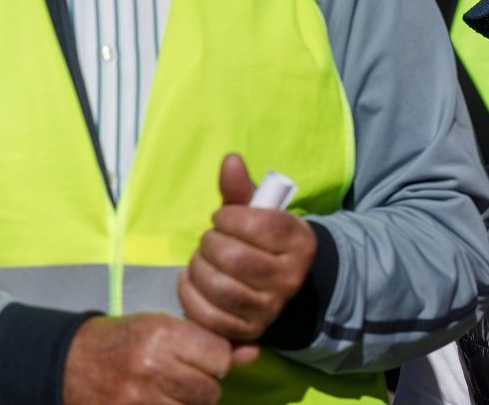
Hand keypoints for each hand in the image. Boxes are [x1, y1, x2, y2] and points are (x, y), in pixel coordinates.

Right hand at [62, 313, 256, 404]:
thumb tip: (253, 354)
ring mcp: (137, 399)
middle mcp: (151, 368)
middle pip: (210, 391)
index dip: (216, 359)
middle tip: (185, 378)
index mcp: (163, 336)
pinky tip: (160, 402)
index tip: (202, 357)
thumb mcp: (166, 326)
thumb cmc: (127, 340)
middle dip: (204, 386)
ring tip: (170, 391)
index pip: (220, 358)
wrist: (70, 362)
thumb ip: (211, 341)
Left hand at [178, 155, 315, 342]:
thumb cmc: (261, 239)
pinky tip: (189, 279)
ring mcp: (271, 306)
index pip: (259, 226)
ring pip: (223, 289)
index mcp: (299, 242)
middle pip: (237, 260)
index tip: (221, 217)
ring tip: (199, 258)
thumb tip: (230, 159)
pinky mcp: (249, 329)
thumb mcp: (258, 212)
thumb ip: (241, 188)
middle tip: (207, 239)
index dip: (229, 218)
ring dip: (199, 269)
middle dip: (211, 244)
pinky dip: (190, 296)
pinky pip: (211, 316)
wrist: (280, 281)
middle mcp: (290, 276)